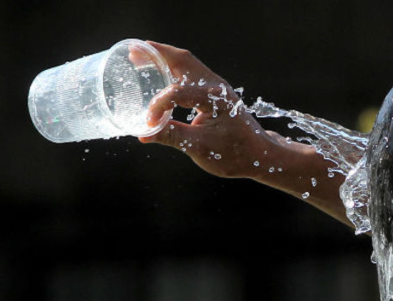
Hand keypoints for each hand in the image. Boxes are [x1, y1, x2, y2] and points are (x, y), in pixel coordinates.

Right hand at [138, 42, 274, 179]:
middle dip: (156, 55)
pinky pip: (192, 73)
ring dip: (165, 58)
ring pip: (187, 63)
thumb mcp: (200, 148)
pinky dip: (174, 69)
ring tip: (142, 57)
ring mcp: (217, 87)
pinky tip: (161, 74)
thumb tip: (144, 134)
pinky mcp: (216, 93)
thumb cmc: (235, 153)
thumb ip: (172, 137)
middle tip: (133, 53)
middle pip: (182, 60)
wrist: (260, 155)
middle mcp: (216, 86)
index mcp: (213, 98)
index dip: (158, 106)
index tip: (149, 124)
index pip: (176, 93)